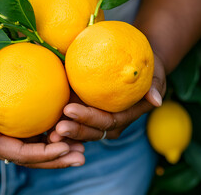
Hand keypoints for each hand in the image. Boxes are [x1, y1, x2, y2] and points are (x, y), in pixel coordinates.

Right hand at [0, 68, 84, 168]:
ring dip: (61, 147)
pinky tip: (70, 123)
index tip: (65, 149)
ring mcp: (10, 133)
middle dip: (59, 159)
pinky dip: (54, 130)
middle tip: (82, 155)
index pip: (22, 154)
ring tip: (82, 146)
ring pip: (40, 145)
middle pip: (36, 156)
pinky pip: (37, 129)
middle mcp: (4, 141)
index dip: (44, 155)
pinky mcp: (15, 121)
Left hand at [49, 54, 165, 141]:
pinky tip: (44, 124)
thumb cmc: (146, 67)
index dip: (89, 118)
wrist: (134, 64)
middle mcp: (109, 123)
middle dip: (74, 131)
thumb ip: (154, 85)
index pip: (107, 121)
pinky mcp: (84, 112)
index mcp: (125, 116)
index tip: (70, 109)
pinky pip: (71, 121)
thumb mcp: (155, 73)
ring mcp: (95, 119)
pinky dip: (58, 123)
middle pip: (91, 132)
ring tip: (47, 133)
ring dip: (64, 135)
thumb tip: (156, 100)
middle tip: (56, 127)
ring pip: (79, 132)